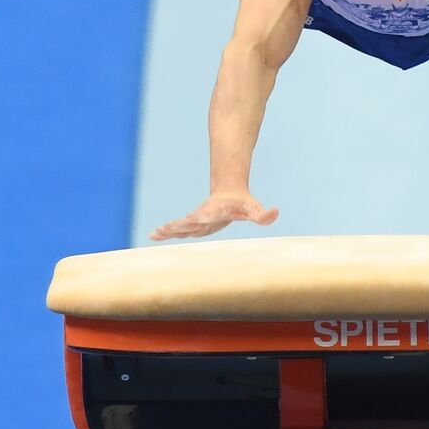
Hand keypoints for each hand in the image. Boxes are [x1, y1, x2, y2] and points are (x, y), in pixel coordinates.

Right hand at [148, 191, 278, 240]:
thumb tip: (275, 212)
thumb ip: (264, 214)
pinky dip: (166, 232)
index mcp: (216, 212)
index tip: (194, 219)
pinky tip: (153, 235)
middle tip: (167, 228)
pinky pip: (177, 229)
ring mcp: (196, 220)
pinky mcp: (192, 224)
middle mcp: (204, 216)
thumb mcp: (254, 209)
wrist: (229, 193)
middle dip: (179, 226)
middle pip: (190, 221)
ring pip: (181, 226)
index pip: (209, 216)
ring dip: (169, 230)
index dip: (203, 218)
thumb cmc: (242, 204)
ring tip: (155, 233)